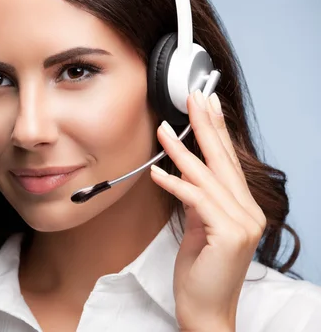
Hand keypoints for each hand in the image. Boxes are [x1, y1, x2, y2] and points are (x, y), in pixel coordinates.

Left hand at [149, 90, 266, 331]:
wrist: (206, 311)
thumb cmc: (201, 273)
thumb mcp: (200, 230)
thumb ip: (199, 203)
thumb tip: (185, 177)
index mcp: (243, 209)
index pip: (228, 163)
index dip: (217, 132)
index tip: (207, 105)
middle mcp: (249, 212)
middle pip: (223, 161)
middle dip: (207, 126)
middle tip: (194, 97)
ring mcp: (243, 224)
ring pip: (207, 178)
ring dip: (182, 151)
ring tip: (163, 128)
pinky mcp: (228, 235)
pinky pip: (196, 201)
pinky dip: (175, 184)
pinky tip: (157, 171)